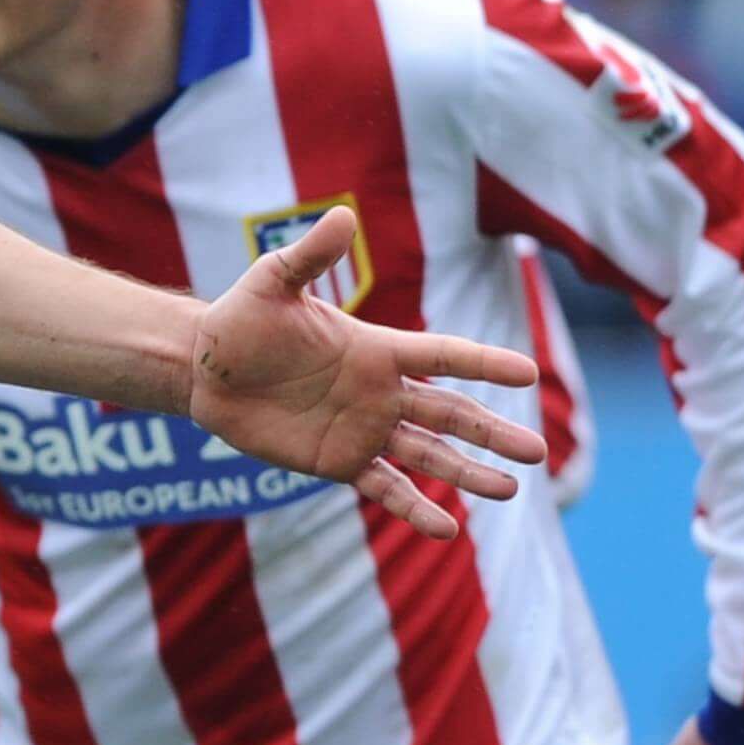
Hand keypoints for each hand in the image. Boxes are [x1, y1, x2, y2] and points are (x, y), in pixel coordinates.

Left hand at [189, 207, 545, 539]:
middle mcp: (380, 392)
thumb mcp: (273, 282)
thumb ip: (311, 256)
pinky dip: (414, 509)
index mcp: (376, 349)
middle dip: (493, 432)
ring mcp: (362, 429)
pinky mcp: (337, 461)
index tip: (528, 372)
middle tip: (539, 451)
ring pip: (428, 454)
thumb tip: (343, 215)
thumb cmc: (240, 320)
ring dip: (468, 472)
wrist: (204, 370)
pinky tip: (446, 529)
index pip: (443, 355)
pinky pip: (383, 487)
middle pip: (450, 414)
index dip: (484, 363)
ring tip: (510, 491)